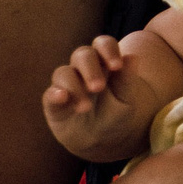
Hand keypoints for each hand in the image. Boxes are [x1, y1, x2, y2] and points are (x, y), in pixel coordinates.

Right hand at [41, 33, 159, 160]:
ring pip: (64, 72)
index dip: (108, 50)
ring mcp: (66, 84)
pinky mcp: (54, 102)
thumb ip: (127, 79)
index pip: (103, 44)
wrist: (102, 139)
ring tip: (85, 107)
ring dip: (74, 87)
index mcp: (104, 62)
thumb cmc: (116, 113)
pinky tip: (62, 97)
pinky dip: (55, 94)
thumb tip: (132, 57)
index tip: (117, 66)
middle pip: (82, 54)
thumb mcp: (126, 98)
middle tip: (98, 87)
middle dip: (90, 68)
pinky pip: (49, 93)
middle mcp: (83, 69)